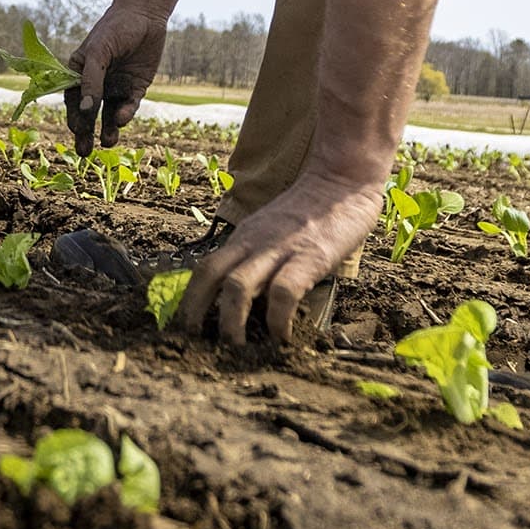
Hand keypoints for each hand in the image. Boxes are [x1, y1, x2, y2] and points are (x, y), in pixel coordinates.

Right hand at [68, 1, 164, 154]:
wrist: (145, 15)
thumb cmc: (114, 29)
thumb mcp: (99, 52)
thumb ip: (91, 81)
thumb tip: (86, 111)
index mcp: (79, 73)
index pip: (73, 100)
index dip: (74, 117)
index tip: (76, 130)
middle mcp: (97, 83)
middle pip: (89, 114)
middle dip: (86, 133)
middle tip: (84, 153)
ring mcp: (116, 87)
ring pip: (109, 114)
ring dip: (108, 129)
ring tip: (108, 143)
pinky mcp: (136, 88)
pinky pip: (129, 106)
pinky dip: (126, 114)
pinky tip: (122, 118)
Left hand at [177, 167, 382, 345]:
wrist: (343, 179)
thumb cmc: (312, 210)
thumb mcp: (272, 229)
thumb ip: (258, 254)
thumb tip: (246, 295)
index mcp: (244, 237)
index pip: (204, 268)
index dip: (189, 300)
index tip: (187, 328)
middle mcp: (254, 242)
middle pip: (210, 276)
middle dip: (198, 314)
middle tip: (200, 346)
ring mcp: (280, 248)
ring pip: (237, 287)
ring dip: (231, 323)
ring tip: (237, 349)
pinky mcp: (308, 257)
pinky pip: (282, 294)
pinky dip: (278, 321)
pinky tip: (282, 338)